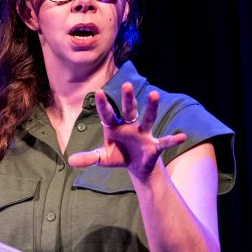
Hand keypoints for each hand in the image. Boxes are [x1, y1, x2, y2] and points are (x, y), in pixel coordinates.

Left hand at [67, 81, 186, 180]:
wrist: (136, 167)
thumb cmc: (118, 156)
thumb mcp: (102, 159)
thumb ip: (88, 158)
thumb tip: (70, 160)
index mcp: (115, 127)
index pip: (108, 114)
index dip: (103, 104)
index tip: (97, 91)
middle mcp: (130, 126)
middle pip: (129, 110)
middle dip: (127, 98)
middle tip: (126, 84)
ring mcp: (144, 134)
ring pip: (148, 118)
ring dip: (151, 107)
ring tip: (154, 94)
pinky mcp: (154, 145)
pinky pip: (165, 141)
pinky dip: (173, 139)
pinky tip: (181, 136)